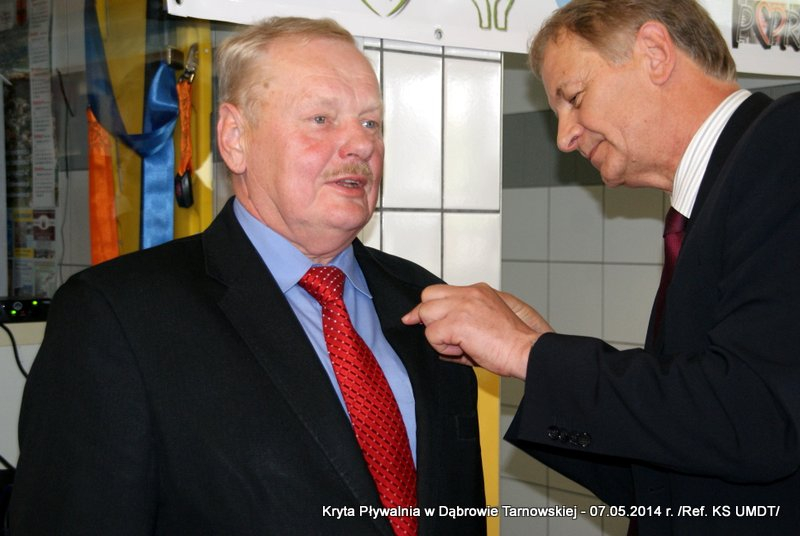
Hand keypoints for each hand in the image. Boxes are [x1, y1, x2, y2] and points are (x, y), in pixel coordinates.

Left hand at [402, 283, 552, 379]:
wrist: (527, 351)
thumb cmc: (513, 342)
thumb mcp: (488, 320)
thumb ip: (464, 319)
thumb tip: (440, 335)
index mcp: (478, 290)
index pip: (441, 291)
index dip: (429, 306)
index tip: (419, 317)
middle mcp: (469, 293)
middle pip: (427, 296)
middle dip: (423, 315)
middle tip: (430, 333)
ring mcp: (462, 306)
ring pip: (426, 315)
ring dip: (437, 335)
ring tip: (458, 345)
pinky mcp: (457, 322)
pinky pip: (431, 335)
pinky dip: (442, 348)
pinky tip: (461, 350)